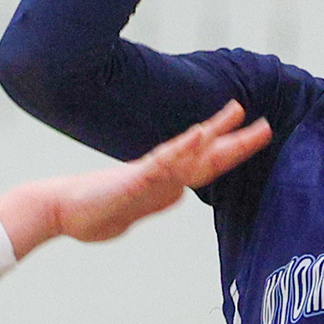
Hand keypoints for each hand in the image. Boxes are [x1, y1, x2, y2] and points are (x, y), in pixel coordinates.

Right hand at [0, 102, 273, 254]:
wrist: (58, 210)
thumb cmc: (90, 213)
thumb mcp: (133, 211)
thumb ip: (154, 200)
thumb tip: (174, 196)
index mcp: (164, 183)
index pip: (205, 166)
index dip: (230, 149)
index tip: (252, 134)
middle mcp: (161, 176)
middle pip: (207, 156)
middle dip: (238, 140)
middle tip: (265, 124)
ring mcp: (150, 175)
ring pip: (191, 152)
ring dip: (217, 131)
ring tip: (238, 110)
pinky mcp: (135, 179)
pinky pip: (164, 162)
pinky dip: (184, 147)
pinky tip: (199, 133)